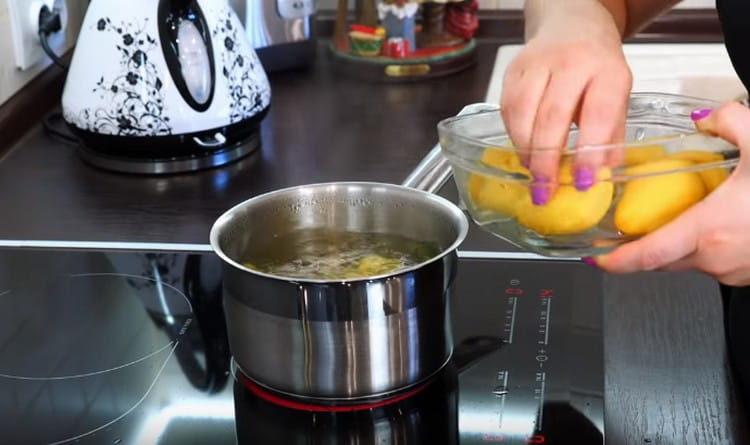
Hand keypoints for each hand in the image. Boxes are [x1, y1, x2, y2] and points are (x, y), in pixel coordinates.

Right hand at [501, 0, 631, 203]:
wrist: (572, 23)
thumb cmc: (597, 68)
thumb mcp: (618, 95)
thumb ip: (611, 134)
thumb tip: (603, 176)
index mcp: (606, 70)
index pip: (597, 113)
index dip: (588, 152)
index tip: (582, 183)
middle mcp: (571, 62)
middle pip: (552, 116)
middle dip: (547, 160)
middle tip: (545, 191)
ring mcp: (537, 63)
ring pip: (523, 114)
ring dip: (526, 151)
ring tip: (534, 175)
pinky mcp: (513, 69)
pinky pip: (507, 109)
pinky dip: (514, 136)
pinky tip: (524, 152)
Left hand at [595, 102, 749, 285]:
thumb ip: (729, 122)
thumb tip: (707, 116)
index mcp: (708, 232)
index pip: (645, 256)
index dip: (616, 261)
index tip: (596, 260)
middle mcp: (717, 260)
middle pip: (662, 260)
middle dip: (642, 248)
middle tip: (628, 230)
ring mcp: (736, 272)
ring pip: (688, 263)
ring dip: (675, 246)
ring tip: (673, 220)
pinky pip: (714, 264)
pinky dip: (703, 249)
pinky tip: (713, 225)